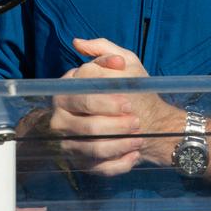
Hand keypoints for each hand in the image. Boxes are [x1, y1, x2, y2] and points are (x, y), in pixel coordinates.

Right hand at [48, 38, 176, 175]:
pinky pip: (97, 167)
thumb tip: (78, 42)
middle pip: (86, 125)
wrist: (149, 122)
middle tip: (135, 121)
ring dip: (119, 144)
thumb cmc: (133, 90)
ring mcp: (69, 141)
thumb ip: (105, 50)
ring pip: (92, 148)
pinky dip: (118, 163)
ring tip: (138, 137)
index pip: (81, 95)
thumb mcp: (126, 63)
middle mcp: (62, 115)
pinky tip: (133, 154)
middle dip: (114, 125)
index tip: (128, 102)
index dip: (105, 100)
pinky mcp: (81, 162)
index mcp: (68, 89)